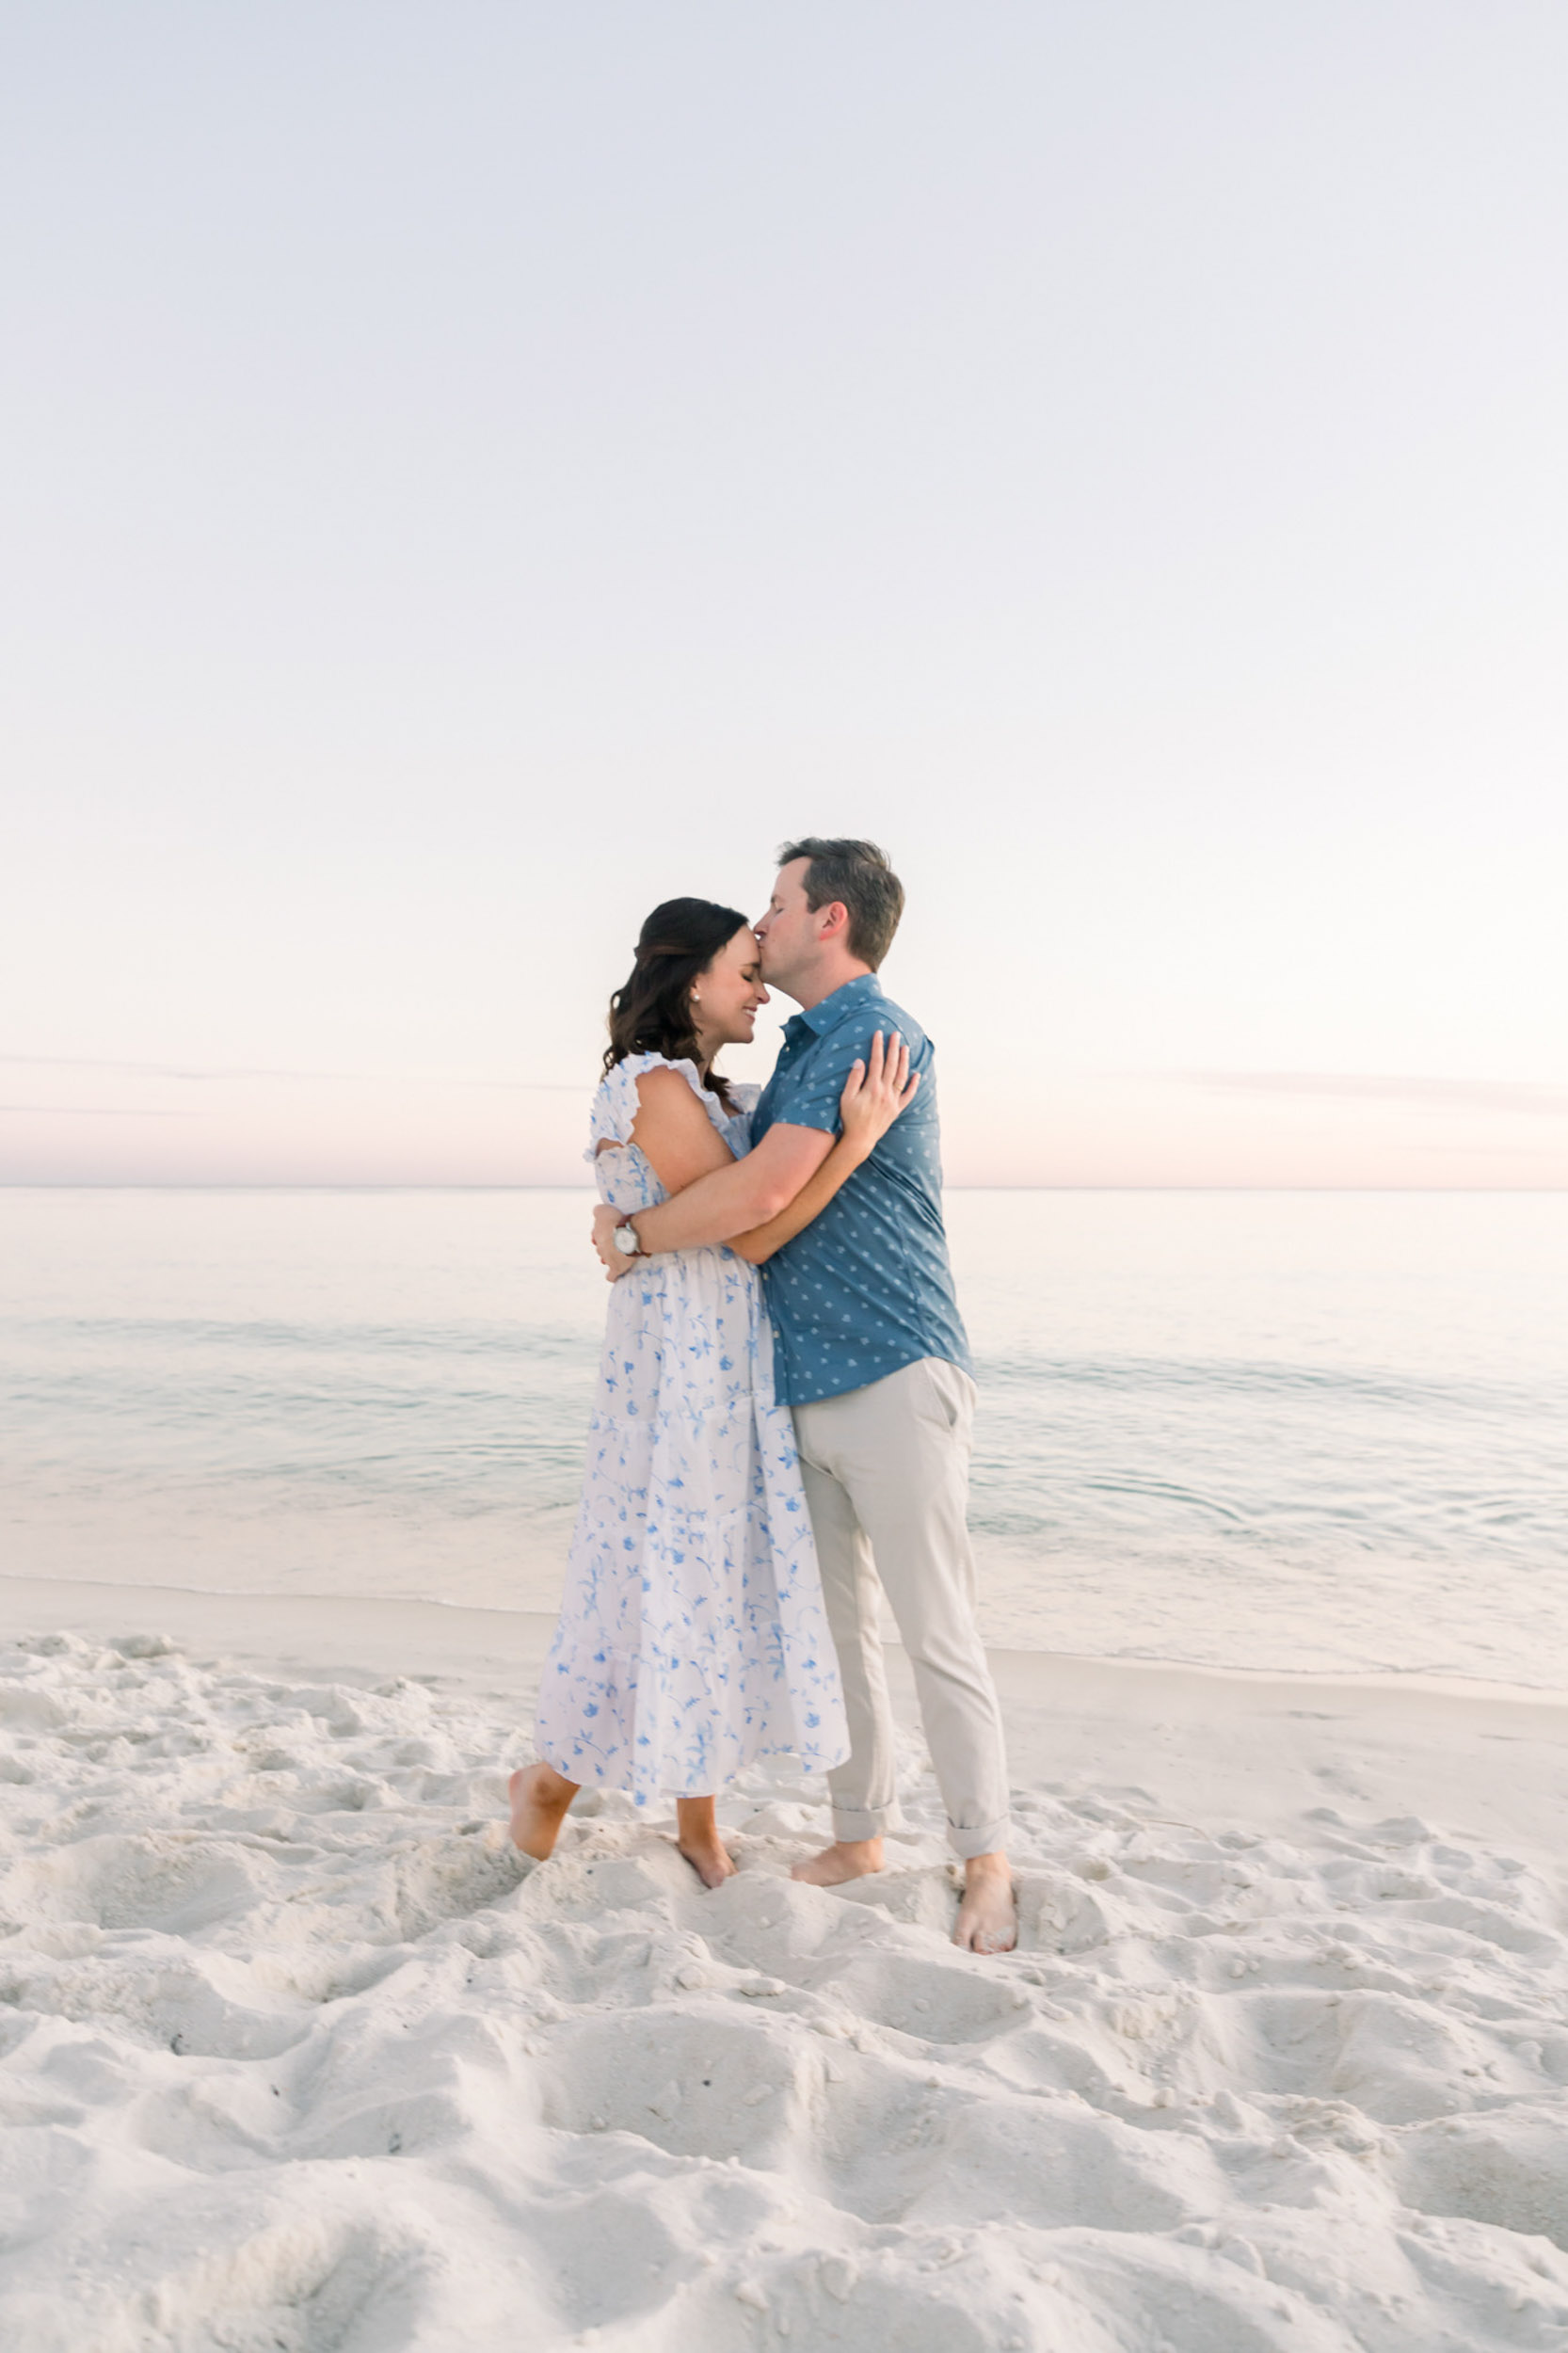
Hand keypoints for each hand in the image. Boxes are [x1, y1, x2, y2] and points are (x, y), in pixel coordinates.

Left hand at [592, 1202, 633, 1280]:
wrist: (628, 1234)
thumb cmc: (617, 1220)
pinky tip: (615, 1274)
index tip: (612, 1230)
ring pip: (605, 1260)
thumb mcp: (604, 1210)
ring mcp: (607, 1258)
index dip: (604, 1232)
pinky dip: (613, 1275)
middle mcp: (600, 1247)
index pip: (596, 1234)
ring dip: (610, 1258)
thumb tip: (596, 1212)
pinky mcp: (616, 1268)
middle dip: (607, 1245)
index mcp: (597, 1234)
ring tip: (619, 1254)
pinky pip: (611, 1276)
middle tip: (618, 1241)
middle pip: (601, 1247)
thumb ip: (598, 1210)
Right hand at [837, 1030, 918, 1160]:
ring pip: (902, 1077)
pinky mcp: (897, 1109)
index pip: (877, 1062)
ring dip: (904, 1061)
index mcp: (872, 1088)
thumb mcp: (846, 1098)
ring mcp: (893, 1101)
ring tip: (905, 1047)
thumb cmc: (850, 1118)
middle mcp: (885, 1093)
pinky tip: (916, 1074)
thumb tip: (860, 1061)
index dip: (878, 1046)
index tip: (878, 1033)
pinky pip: (908, 1095)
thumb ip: (854, 1079)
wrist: (860, 1139)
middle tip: (895, 1034)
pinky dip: (914, 1084)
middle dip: (893, 1048)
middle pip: (891, 1065)